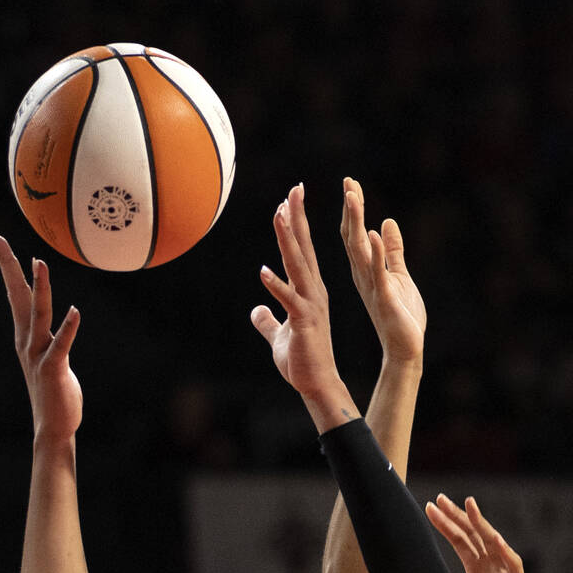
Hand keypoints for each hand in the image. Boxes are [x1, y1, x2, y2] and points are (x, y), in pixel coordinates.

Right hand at [0, 235, 81, 440]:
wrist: (53, 428)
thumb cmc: (55, 394)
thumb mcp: (50, 359)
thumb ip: (50, 340)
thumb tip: (55, 326)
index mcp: (25, 338)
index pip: (15, 296)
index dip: (7, 269)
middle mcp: (27, 342)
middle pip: (17, 297)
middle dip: (7, 266)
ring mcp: (38, 355)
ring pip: (38, 315)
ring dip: (40, 288)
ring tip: (39, 262)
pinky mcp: (54, 369)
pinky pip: (61, 345)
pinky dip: (68, 328)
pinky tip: (75, 310)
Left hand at [250, 184, 355, 427]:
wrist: (317, 383)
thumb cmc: (302, 360)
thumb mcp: (278, 336)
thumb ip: (267, 321)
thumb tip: (256, 311)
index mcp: (309, 291)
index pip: (302, 251)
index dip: (296, 224)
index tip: (290, 197)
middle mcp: (313, 292)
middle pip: (303, 249)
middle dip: (297, 218)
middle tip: (294, 189)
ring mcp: (310, 305)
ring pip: (297, 266)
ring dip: (287, 240)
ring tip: (279, 214)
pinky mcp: (304, 322)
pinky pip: (289, 300)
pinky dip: (276, 285)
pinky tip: (263, 271)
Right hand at [340, 177, 425, 363]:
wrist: (406, 348)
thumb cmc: (402, 315)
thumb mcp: (399, 275)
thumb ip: (393, 250)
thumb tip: (387, 223)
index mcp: (365, 270)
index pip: (354, 234)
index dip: (353, 209)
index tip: (350, 183)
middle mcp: (363, 275)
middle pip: (352, 236)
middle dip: (350, 208)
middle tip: (347, 182)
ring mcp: (372, 285)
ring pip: (360, 249)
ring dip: (356, 222)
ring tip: (352, 197)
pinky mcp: (385, 296)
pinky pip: (379, 271)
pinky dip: (376, 251)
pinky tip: (372, 232)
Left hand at [426, 495, 542, 572]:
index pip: (461, 542)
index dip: (447, 525)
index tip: (430, 508)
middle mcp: (492, 569)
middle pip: (474, 535)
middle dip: (457, 516)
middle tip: (440, 498)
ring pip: (494, 542)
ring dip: (481, 523)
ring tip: (468, 504)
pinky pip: (513, 565)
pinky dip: (505, 551)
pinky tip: (495, 537)